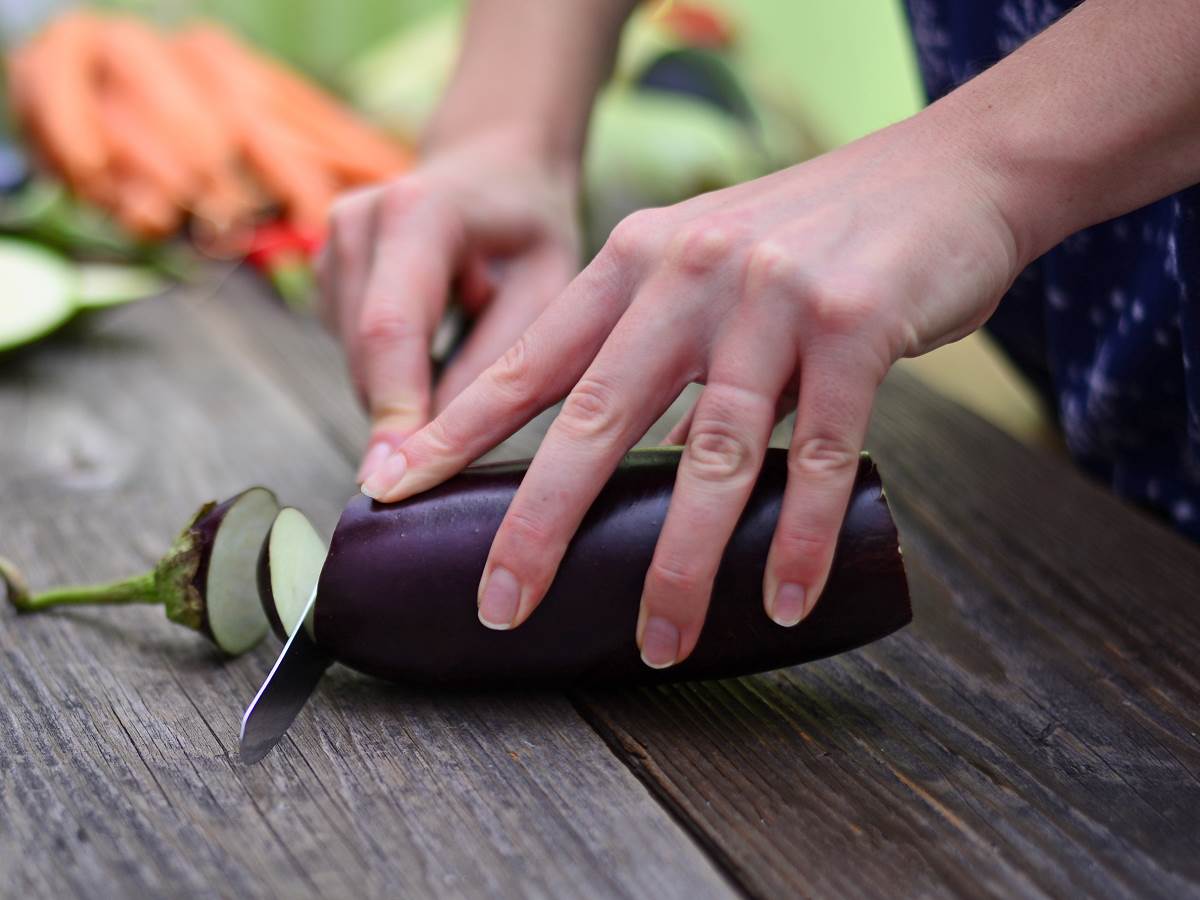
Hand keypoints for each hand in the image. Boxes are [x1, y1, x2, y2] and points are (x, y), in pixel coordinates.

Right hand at [316, 130, 580, 481]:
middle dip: (405, 414)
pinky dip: (396, 366)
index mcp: (419, 211)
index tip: (391, 481)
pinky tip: (438, 329)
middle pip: (366, 355)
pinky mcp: (324, 271)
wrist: (495, 169)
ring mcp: (331, 243)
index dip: (393, 409)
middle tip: (463, 438)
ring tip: (469, 330)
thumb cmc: (531, 231)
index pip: (391, 328)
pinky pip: (355, 352)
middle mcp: (358, 219)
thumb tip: (444, 446)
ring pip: (357, 363)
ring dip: (409, 384)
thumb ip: (498, 363)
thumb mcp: (546, 290)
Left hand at [361, 115, 1020, 666]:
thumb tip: (614, 465)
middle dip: (541, 523)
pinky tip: (781, 596)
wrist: (943, 175)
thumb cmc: (810, 237)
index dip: (457, 431)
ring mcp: (772, 296)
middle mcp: (688, 272)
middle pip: (597, 419)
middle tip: (501, 603)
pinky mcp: (855, 325)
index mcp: (634, 262)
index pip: (531, 359)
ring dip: (681, 562)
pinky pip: (819, 455)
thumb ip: (653, 351)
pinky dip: (800, 537)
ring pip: (710, 454)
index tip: (392, 489)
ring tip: (658, 642)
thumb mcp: (705, 266)